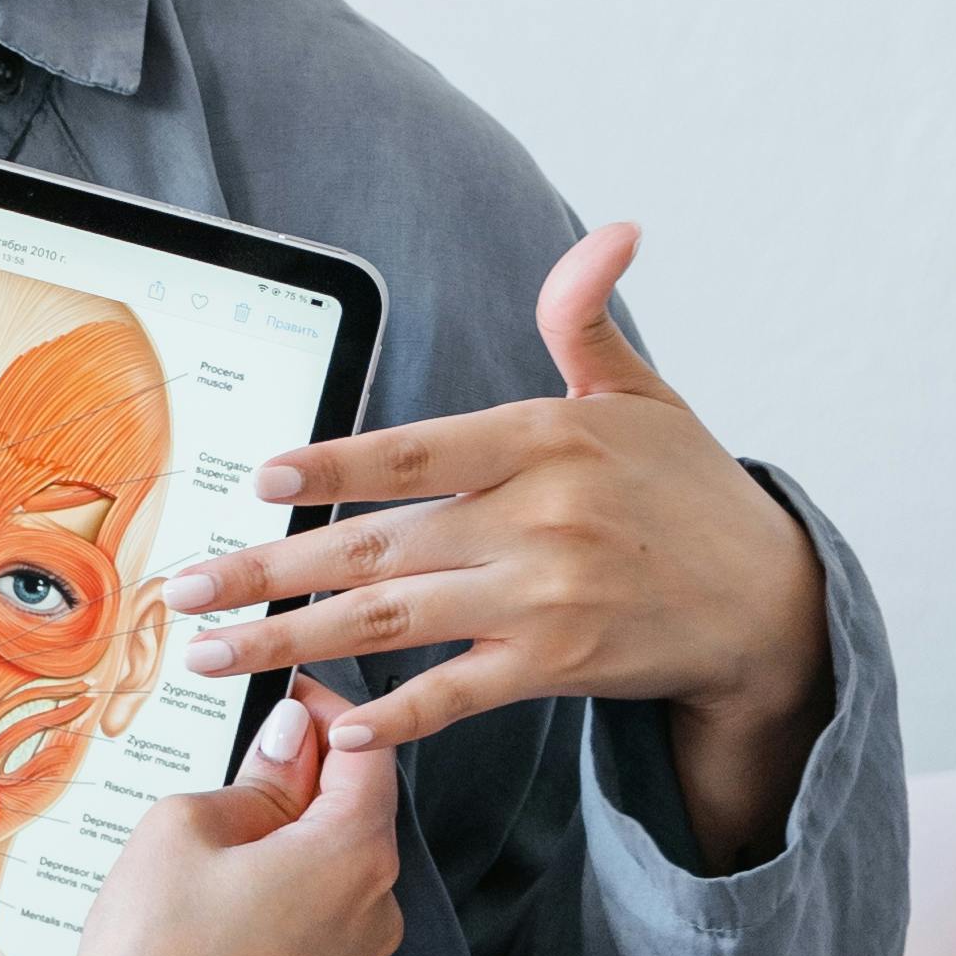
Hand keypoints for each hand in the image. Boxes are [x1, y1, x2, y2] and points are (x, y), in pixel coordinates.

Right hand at [0, 684, 404, 955]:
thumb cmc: (150, 949)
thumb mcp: (187, 825)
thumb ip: (257, 773)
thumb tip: (292, 734)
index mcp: (354, 856)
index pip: (370, 748)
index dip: (327, 706)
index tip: (279, 686)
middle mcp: (376, 904)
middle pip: (359, 799)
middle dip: (307, 760)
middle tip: (239, 735)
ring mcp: (355, 949)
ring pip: (339, 848)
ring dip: (292, 814)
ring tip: (220, 803)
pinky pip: (322, 894)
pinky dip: (286, 863)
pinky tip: (224, 865)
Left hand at [164, 226, 834, 873]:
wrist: (770, 601)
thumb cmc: (692, 490)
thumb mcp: (642, 393)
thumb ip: (586, 320)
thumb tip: (606, 234)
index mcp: (546, 440)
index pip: (418, 450)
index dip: (336, 464)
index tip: (261, 477)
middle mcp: (537, 518)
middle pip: (378, 543)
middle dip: (269, 569)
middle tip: (185, 587)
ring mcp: (545, 597)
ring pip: (394, 619)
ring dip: (292, 638)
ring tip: (213, 650)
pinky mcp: (557, 664)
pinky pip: (457, 692)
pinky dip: (395, 711)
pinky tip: (331, 721)